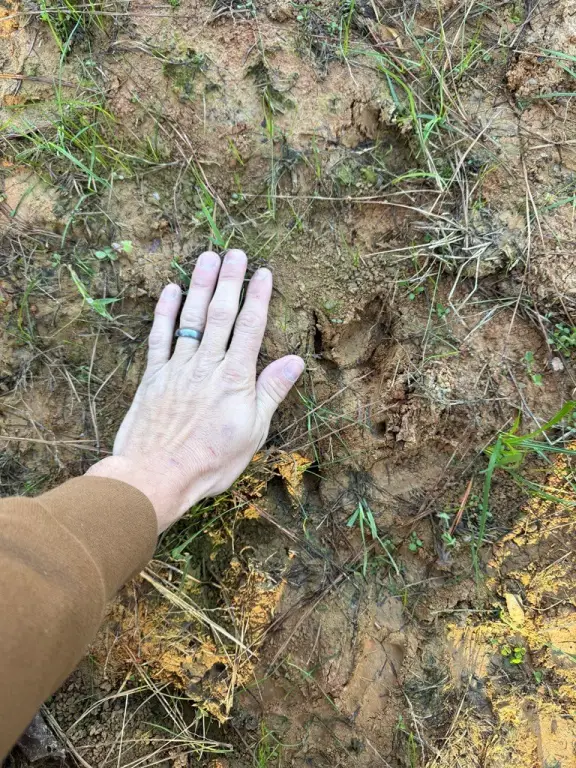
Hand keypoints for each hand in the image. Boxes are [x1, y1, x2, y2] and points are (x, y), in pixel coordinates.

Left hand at [87, 249, 303, 531]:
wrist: (157, 475)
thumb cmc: (211, 461)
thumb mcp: (253, 432)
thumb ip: (271, 392)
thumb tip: (296, 362)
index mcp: (235, 378)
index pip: (251, 328)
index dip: (258, 298)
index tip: (263, 273)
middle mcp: (207, 365)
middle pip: (221, 314)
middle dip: (229, 280)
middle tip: (235, 253)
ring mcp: (178, 367)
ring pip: (190, 318)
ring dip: (199, 285)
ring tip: (206, 257)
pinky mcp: (154, 376)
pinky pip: (159, 337)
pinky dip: (164, 312)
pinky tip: (170, 290)